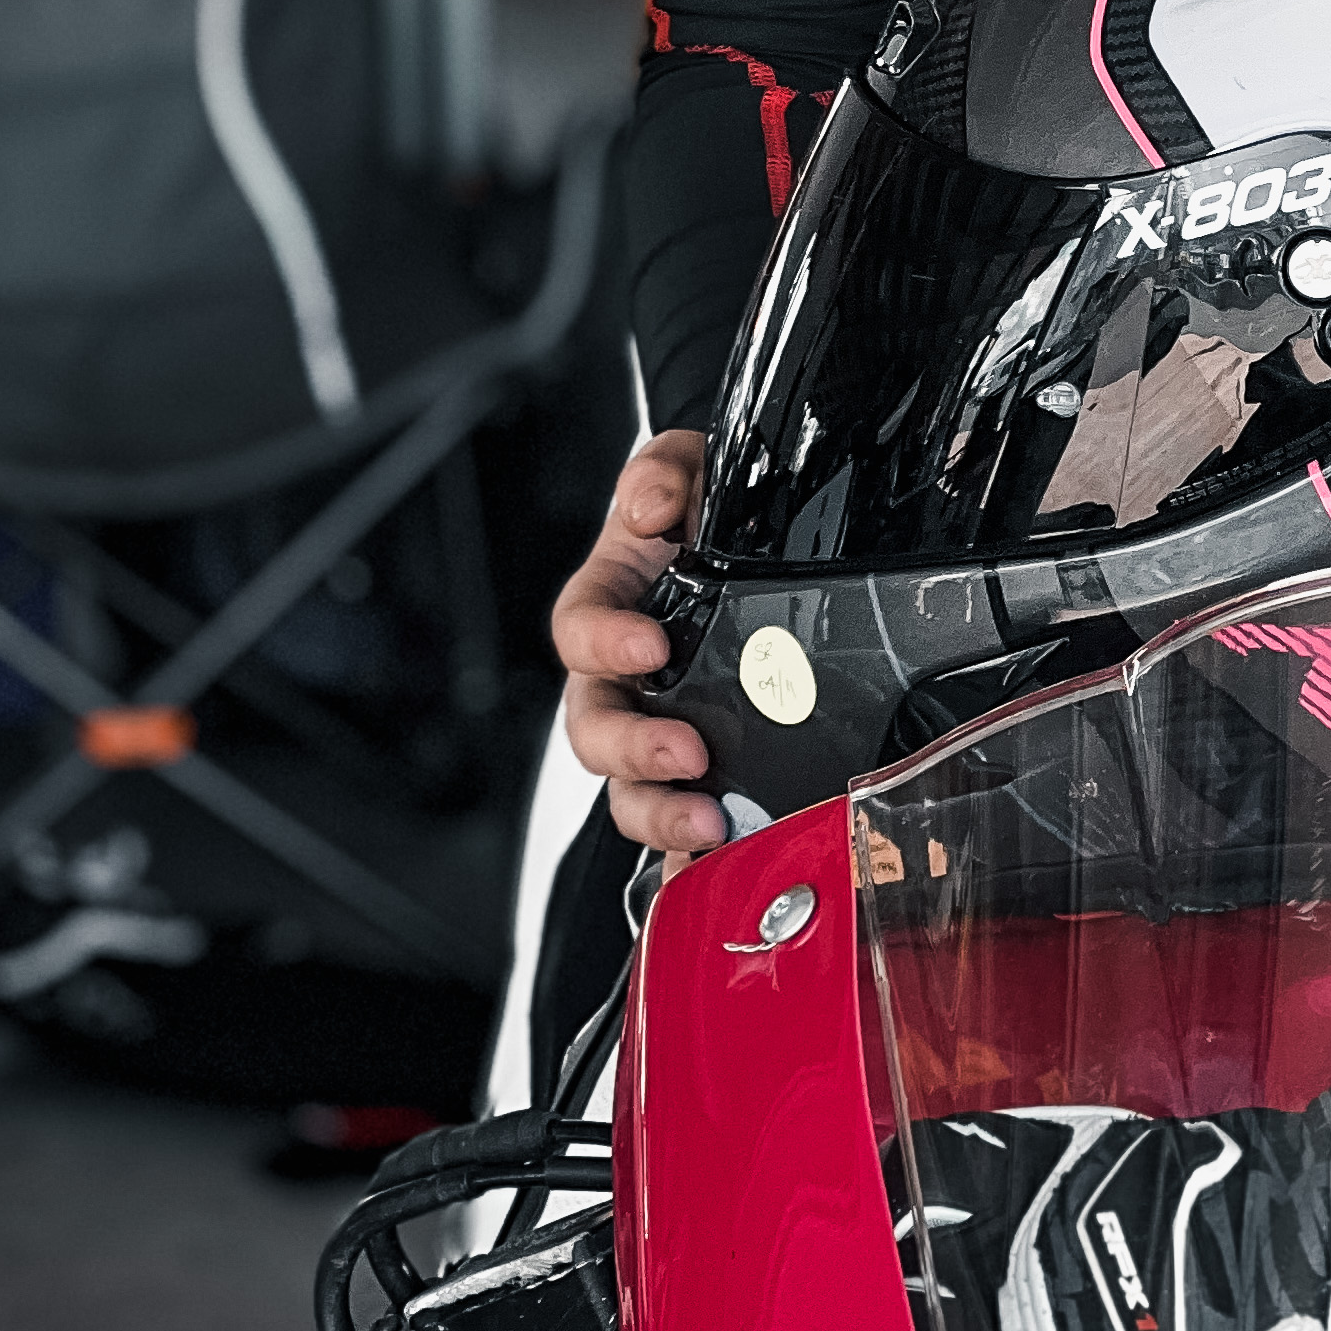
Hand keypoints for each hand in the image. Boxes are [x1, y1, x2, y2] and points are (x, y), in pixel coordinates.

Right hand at [553, 428, 726, 855]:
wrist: (750, 537)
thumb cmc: (701, 510)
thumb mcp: (687, 467)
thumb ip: (664, 471)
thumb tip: (652, 505)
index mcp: (608, 606)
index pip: (579, 632)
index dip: (606, 644)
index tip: (649, 646)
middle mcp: (621, 679)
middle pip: (594, 731)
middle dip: (635, 750)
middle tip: (687, 753)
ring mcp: (656, 726)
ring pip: (629, 789)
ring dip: (661, 814)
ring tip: (710, 823)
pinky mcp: (700, 766)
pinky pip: (679, 820)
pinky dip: (689, 853)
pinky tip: (726, 863)